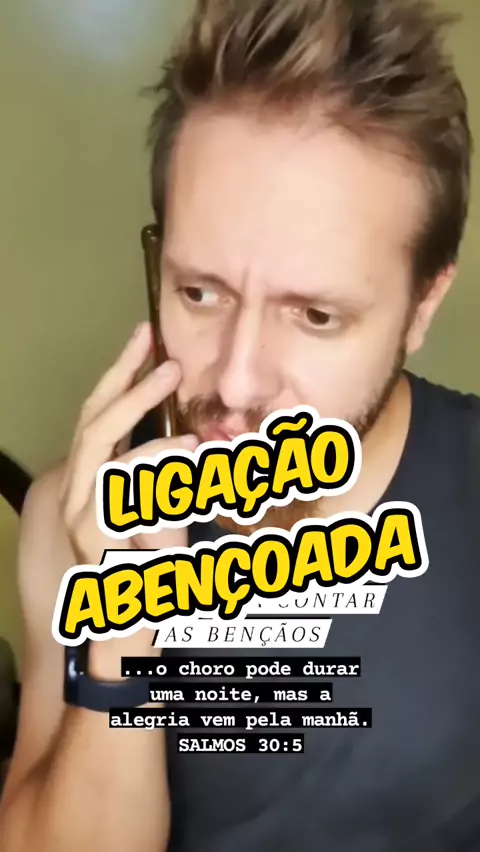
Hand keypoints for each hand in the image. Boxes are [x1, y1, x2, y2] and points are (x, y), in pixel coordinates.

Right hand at [58, 323, 197, 670]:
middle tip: (168, 363)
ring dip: (143, 428)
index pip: (99, 412)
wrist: (131, 627)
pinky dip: (155, 473)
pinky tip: (188, 463)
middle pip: (92, 422)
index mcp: (95, 475)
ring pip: (101, 453)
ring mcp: (80, 516)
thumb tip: (205, 432)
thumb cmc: (153, 563)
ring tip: (184, 418)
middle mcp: (79, 490)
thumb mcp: (168, 506)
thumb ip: (175, 470)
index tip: (145, 336)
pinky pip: (120, 493)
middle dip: (128, 386)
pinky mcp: (94, 540)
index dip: (120, 372)